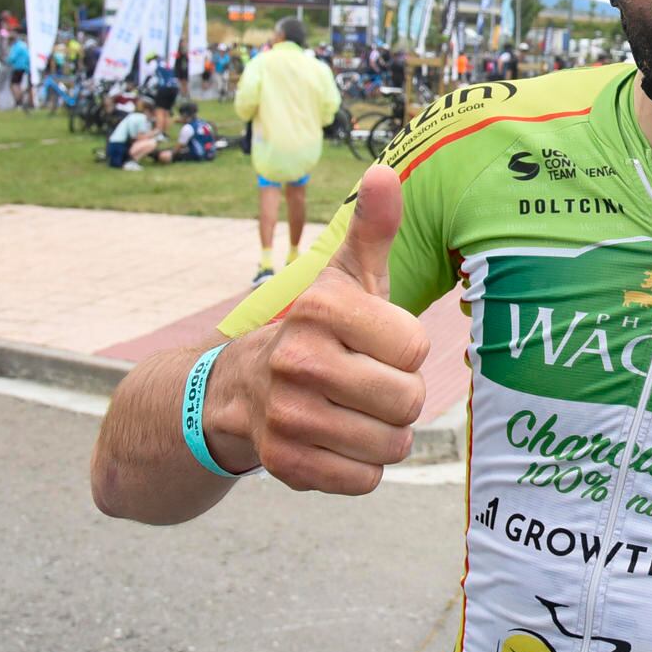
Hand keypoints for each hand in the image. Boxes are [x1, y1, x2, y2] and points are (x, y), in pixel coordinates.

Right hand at [228, 165, 429, 494]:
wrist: (237, 389)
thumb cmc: (316, 329)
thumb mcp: (344, 276)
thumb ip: (372, 227)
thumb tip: (383, 171)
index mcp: (319, 309)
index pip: (414, 346)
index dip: (403, 349)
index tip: (374, 343)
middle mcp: (297, 360)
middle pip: (408, 400)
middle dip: (399, 396)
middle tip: (366, 383)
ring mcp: (287, 416)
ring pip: (391, 444)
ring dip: (384, 434)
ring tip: (353, 411)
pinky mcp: (285, 464)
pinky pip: (365, 479)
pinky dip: (361, 467)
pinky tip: (336, 441)